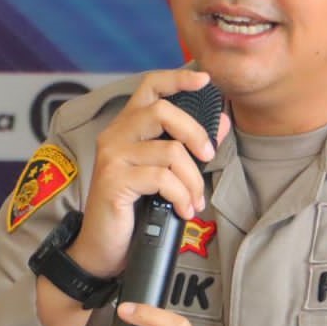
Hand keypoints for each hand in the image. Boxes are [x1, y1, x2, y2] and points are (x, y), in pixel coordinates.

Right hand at [67, 70, 229, 278]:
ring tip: (195, 200)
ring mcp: (112, 156)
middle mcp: (115, 134)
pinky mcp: (114, 180)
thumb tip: (222, 122)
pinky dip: (181, 196)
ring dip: (193, 179)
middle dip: (195, 132)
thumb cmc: (134, 209)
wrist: (104, 247)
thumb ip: (188, 147)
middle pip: (162, 111)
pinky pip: (161, 178)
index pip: (149, 86)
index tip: (204, 80)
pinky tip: (183, 211)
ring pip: (169, 151)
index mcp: (127, 126)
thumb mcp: (165, 173)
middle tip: (209, 157)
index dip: (177, 78)